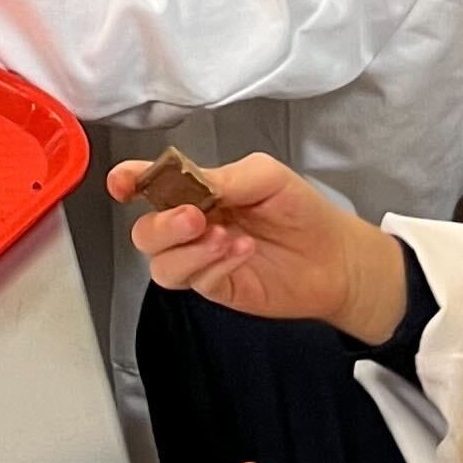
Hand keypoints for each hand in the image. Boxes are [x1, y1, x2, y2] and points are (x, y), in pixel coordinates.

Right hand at [104, 152, 410, 343]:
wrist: (337, 257)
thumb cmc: (302, 211)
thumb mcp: (266, 176)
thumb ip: (224, 177)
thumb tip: (189, 184)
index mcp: (194, 192)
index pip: (149, 185)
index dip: (128, 182)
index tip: (124, 184)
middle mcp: (190, 226)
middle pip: (144, 231)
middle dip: (162, 225)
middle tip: (195, 217)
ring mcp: (200, 260)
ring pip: (160, 262)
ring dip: (188, 251)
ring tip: (225, 239)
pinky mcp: (216, 287)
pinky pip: (194, 281)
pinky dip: (213, 266)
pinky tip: (242, 251)